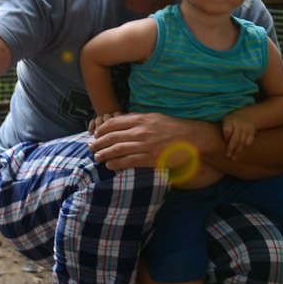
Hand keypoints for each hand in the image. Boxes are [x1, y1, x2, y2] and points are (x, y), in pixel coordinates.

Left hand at [87, 112, 208, 170]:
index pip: (113, 123)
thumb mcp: (153, 117)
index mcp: (140, 119)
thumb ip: (136, 120)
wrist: (192, 138)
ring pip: (118, 150)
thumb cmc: (172, 127)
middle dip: (98, 143)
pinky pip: (129, 162)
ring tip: (97, 157)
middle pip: (112, 137)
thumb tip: (119, 123)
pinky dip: (117, 164)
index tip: (95, 134)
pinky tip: (110, 166)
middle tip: (90, 147)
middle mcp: (141, 131)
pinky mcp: (151, 159)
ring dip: (104, 154)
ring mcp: (145, 145)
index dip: (101, 130)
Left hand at [222, 111, 256, 158]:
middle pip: (235, 139)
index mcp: (229, 121)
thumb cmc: (231, 121)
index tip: (224, 142)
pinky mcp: (252, 131)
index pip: (227, 131)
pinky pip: (249, 142)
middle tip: (228, 156)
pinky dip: (245, 147)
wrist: (245, 115)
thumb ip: (222, 131)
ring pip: (242, 142)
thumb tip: (212, 144)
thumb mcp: (224, 121)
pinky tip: (241, 151)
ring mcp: (246, 128)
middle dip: (231, 149)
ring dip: (238, 151)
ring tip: (234, 157)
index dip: (226, 138)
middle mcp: (238, 124)